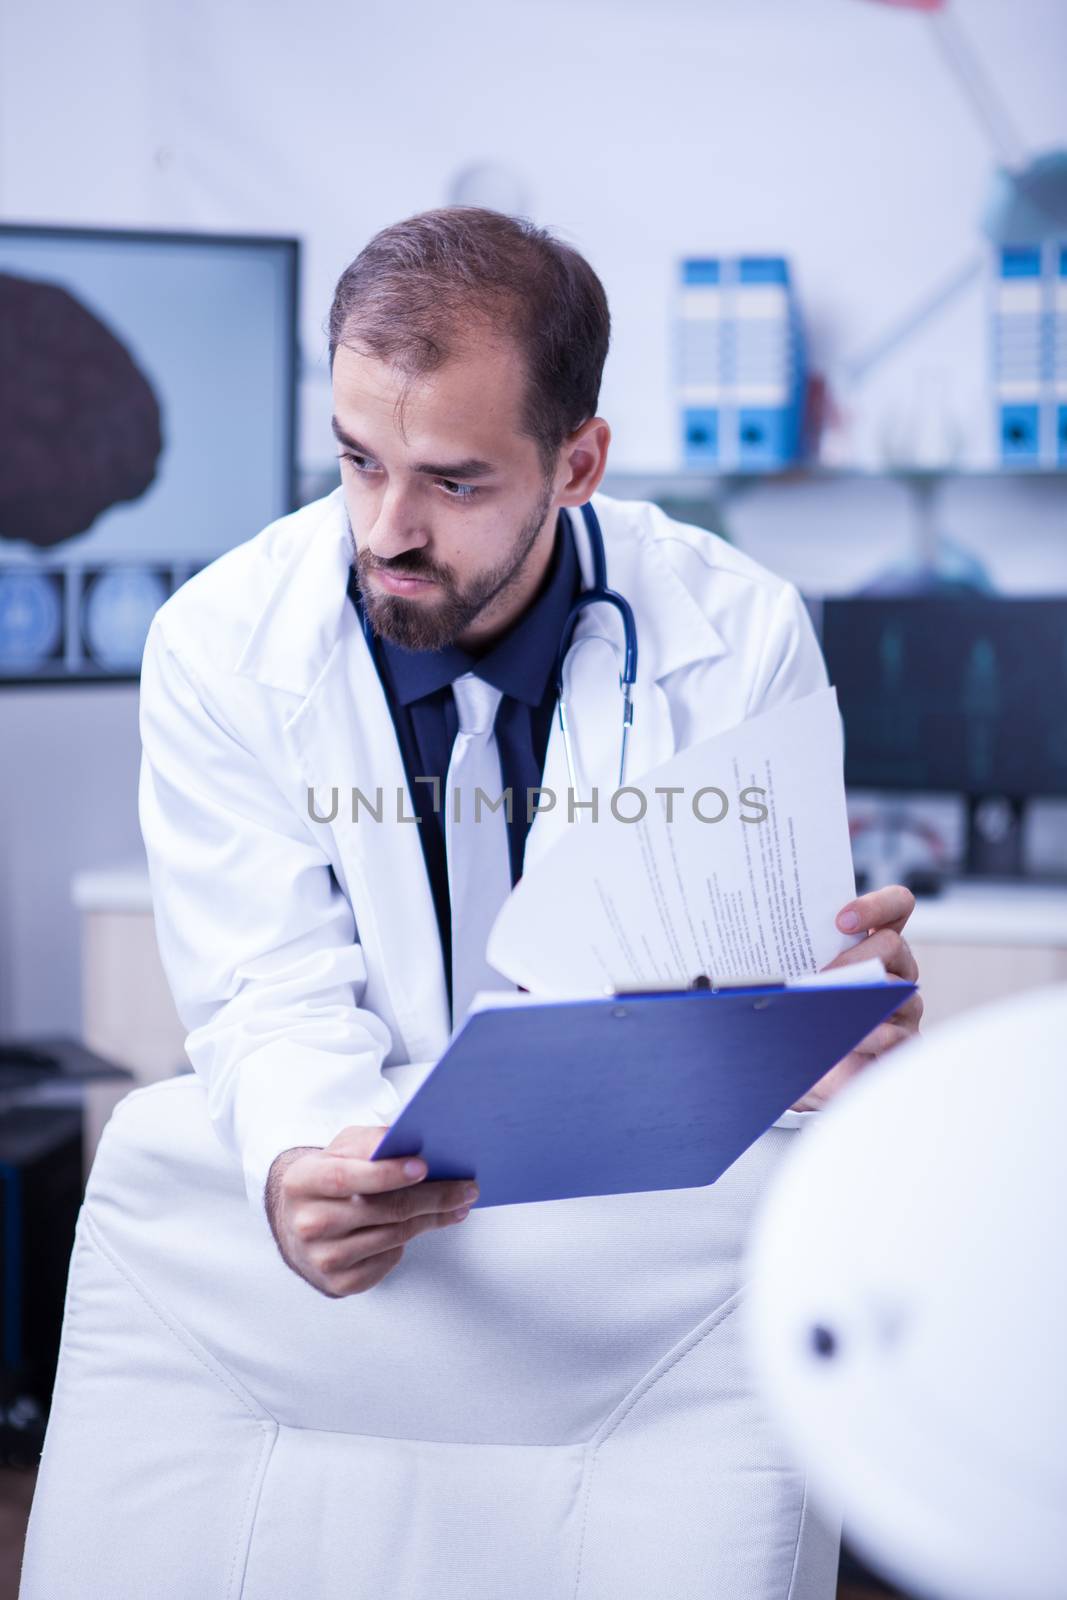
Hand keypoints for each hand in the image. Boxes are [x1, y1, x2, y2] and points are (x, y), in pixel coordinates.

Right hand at [265, 1126, 477, 1297]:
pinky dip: (406, 1243)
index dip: (387, 1173)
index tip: (424, 1167)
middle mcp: (308, 1223)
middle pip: (381, 1210)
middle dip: (431, 1198)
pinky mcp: (338, 1282)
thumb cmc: (327, 1178)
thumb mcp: (340, 1149)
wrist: (295, 1222)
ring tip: (457, 1205)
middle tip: (466, 1188)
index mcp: (302, 1182)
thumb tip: (410, 1142)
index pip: (347, 1178)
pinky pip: (387, 1261)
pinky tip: (420, 1227)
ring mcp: (322, 1257)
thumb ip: (371, 1142)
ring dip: (431, 1220)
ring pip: (392, 1237)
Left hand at [790, 884, 923, 1111]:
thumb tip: (770, 951)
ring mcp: (906, 1005)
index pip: (896, 906)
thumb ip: (796, 959)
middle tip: (822, 975)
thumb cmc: (804, 1014)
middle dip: (854, 957)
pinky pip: (895, 1033)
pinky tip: (844, 1039)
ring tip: (824, 1005)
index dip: (876, 905)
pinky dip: (866, 1035)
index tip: (841, 921)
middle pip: (892, 944)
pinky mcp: (904, 1040)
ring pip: (897, 988)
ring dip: (858, 995)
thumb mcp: (799, 979)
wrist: (812, 1066)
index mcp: (873, 943)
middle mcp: (897, 968)